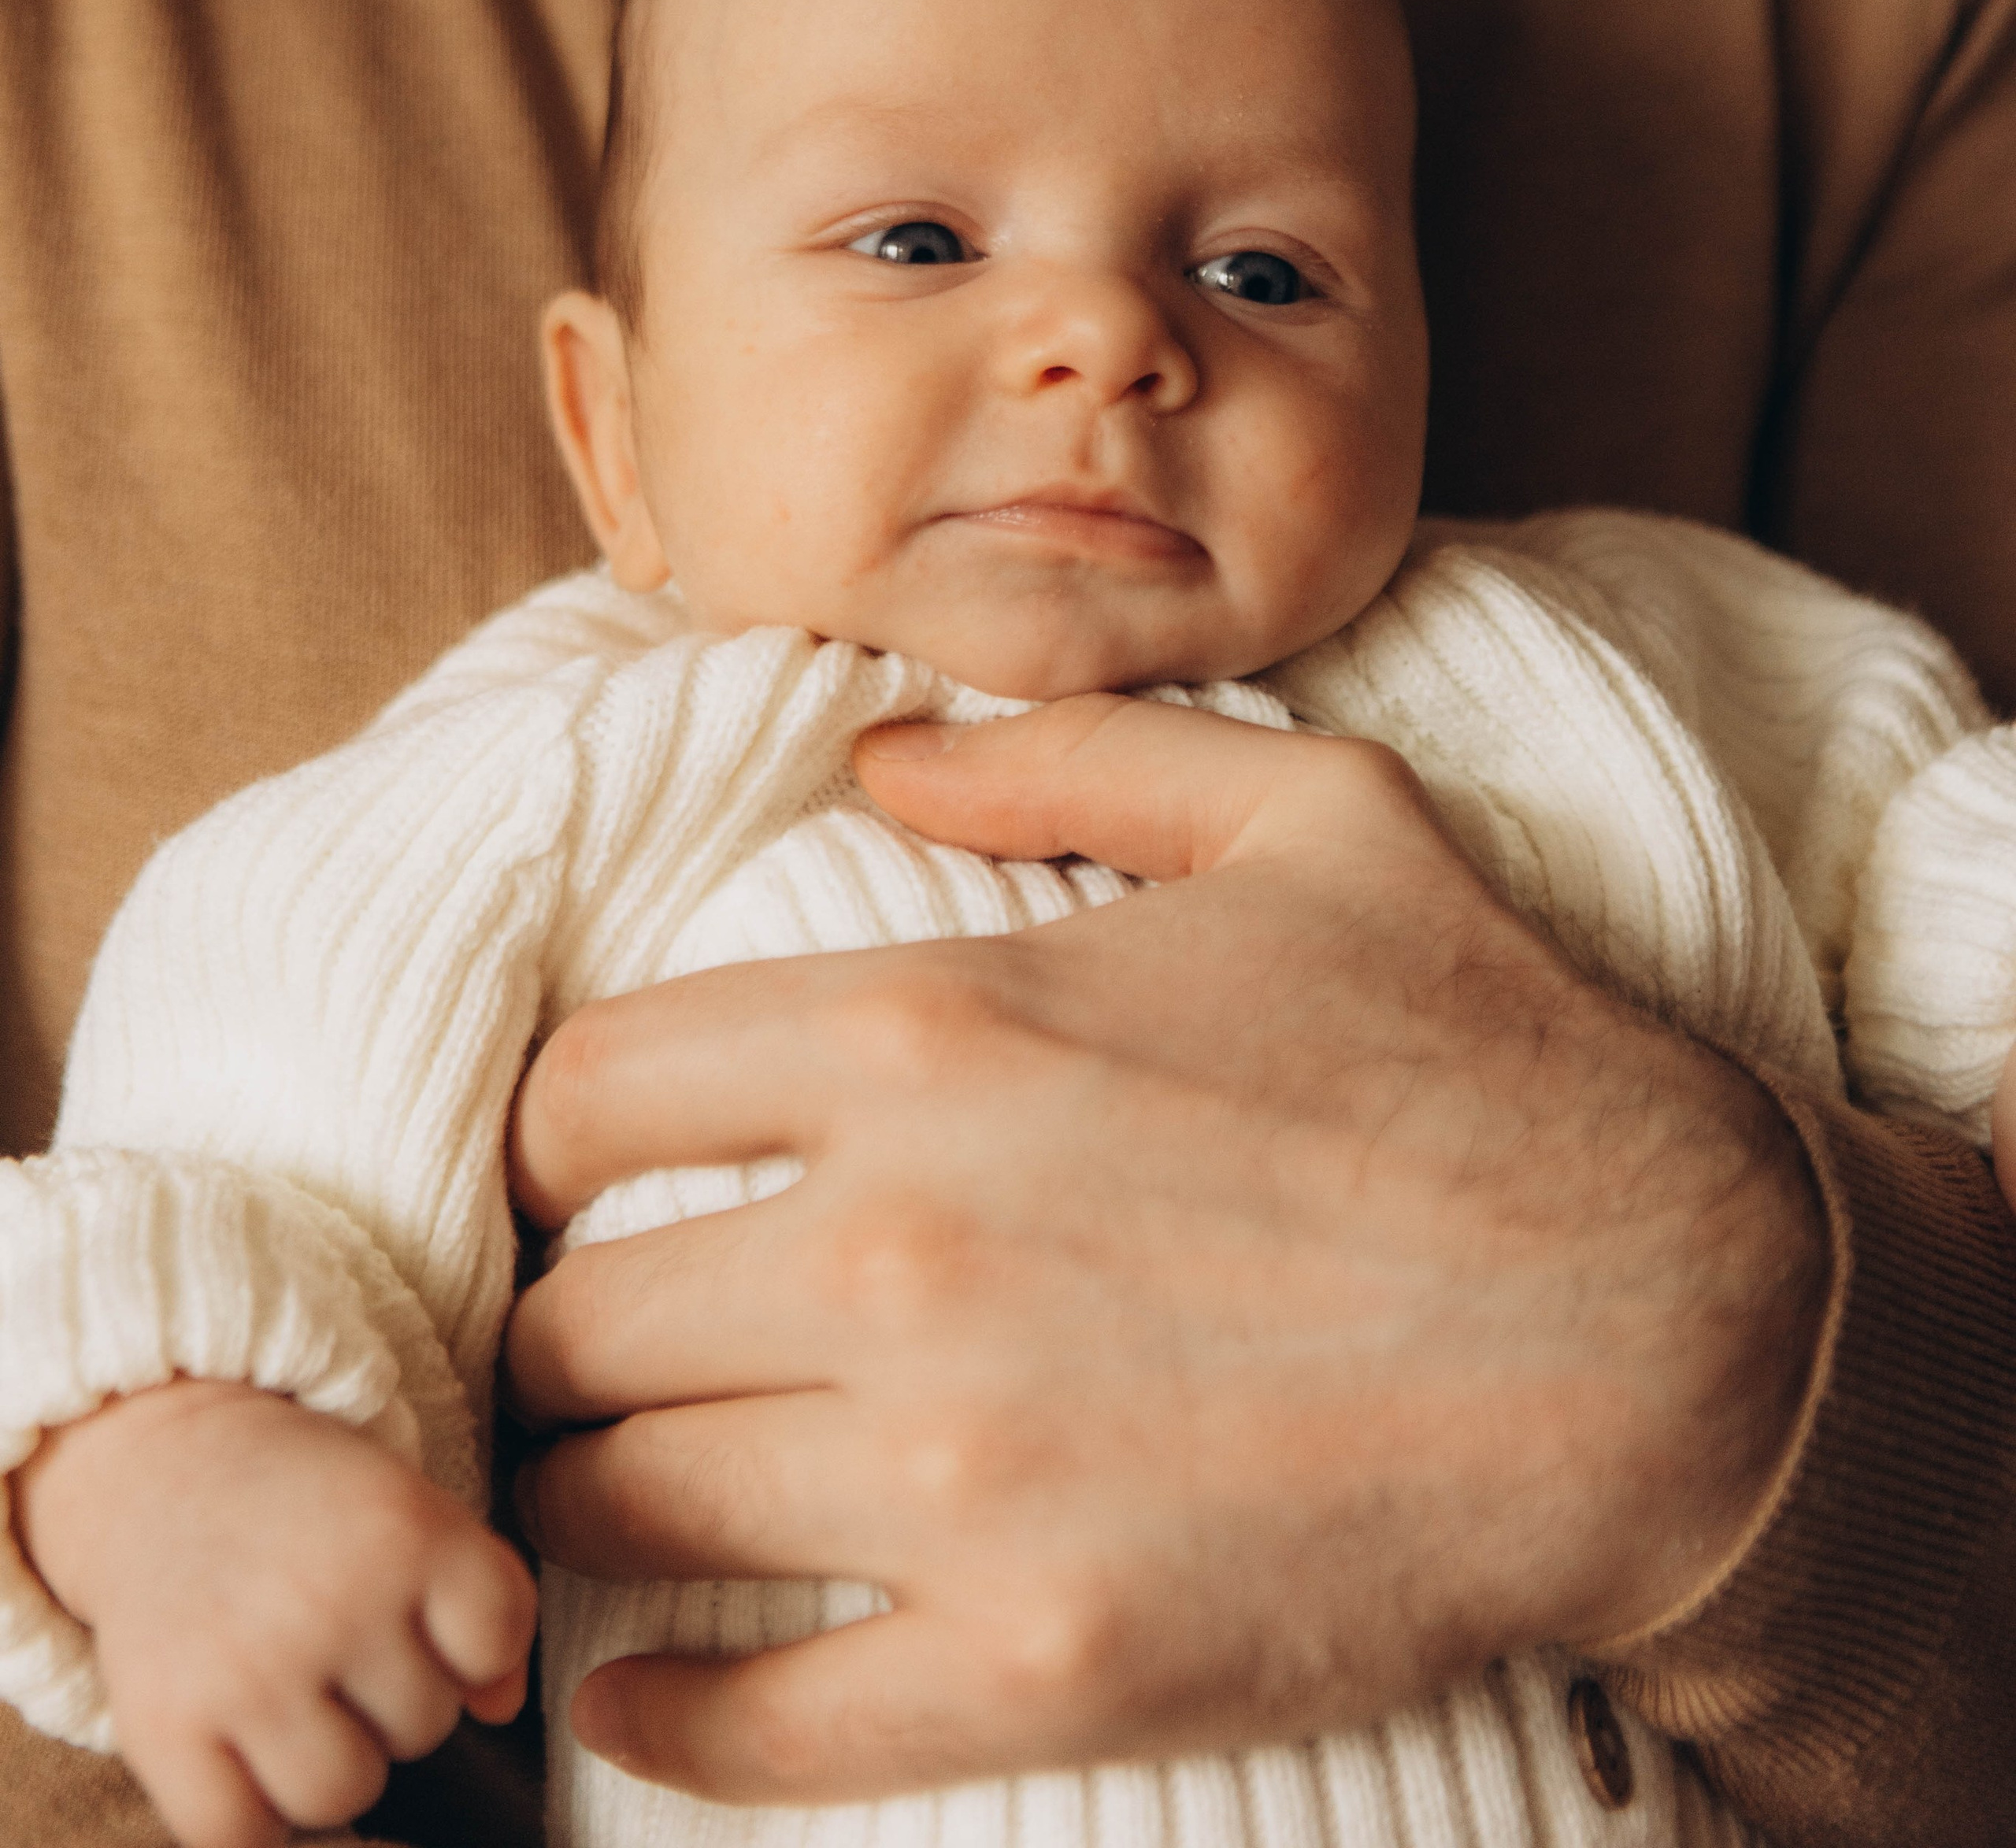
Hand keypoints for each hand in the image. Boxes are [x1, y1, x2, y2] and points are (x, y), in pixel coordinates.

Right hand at [13, 1376, 537, 1847]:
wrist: (160, 1466)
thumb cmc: (304, 1496)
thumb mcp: (408, 1504)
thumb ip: (484, 1593)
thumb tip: (502, 1707)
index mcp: (404, 1529)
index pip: (495, 1643)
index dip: (467, 1642)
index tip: (420, 1614)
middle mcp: (332, 1599)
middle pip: (423, 1728)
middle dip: (389, 1696)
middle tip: (335, 1639)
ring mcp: (246, 1670)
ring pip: (343, 1795)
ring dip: (326, 1762)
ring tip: (292, 1694)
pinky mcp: (164, 1727)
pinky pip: (241, 1837)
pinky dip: (246, 1814)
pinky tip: (236, 1745)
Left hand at [506, 698, 1827, 1803]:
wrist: (1683, 1334)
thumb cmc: (1490, 1056)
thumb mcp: (1308, 816)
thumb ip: (1068, 758)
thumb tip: (872, 756)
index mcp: (935, 1035)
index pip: (586, 1098)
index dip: (546, 1147)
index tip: (580, 1186)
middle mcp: (903, 1251)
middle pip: (572, 1320)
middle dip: (559, 1334)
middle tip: (603, 1349)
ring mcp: (961, 1475)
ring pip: (622, 1509)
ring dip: (589, 1506)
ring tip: (618, 1494)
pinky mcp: (1040, 1663)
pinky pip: (748, 1724)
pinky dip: (660, 1716)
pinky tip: (644, 1688)